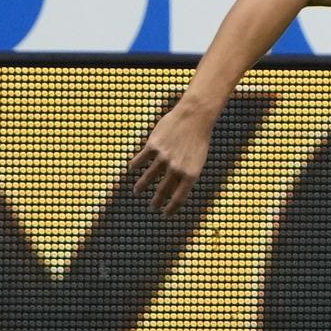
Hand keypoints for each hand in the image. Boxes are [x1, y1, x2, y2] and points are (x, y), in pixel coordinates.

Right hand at [129, 98, 217, 213]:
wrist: (194, 117)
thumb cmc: (198, 139)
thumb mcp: (198, 160)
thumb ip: (186, 174)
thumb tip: (174, 190)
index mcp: (191, 173)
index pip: (179, 197)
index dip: (171, 208)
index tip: (166, 213)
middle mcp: (176, 168)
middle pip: (163, 190)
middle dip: (156, 201)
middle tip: (153, 206)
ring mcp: (163, 157)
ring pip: (148, 177)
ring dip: (141, 186)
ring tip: (137, 191)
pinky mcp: (153, 146)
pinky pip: (140, 160)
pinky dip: (135, 166)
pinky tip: (132, 170)